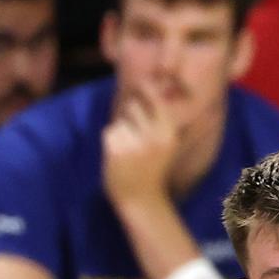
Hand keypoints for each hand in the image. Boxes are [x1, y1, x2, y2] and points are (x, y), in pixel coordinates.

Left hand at [101, 84, 179, 208]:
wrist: (141, 198)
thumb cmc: (153, 168)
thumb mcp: (165, 144)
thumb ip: (159, 121)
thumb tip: (148, 91)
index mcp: (169, 132)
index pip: (156, 100)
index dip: (147, 87)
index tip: (141, 80)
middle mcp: (154, 135)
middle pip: (133, 107)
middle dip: (130, 116)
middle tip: (135, 135)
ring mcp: (135, 142)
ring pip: (120, 121)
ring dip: (120, 131)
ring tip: (128, 149)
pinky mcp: (116, 149)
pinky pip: (109, 132)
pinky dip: (111, 142)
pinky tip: (119, 156)